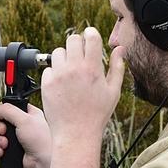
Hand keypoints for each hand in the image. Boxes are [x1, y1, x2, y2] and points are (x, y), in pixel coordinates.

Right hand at [0, 103, 51, 167]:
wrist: (43, 163)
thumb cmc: (41, 142)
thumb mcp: (24, 120)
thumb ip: (6, 111)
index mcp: (29, 114)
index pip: (10, 107)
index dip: (2, 112)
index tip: (0, 116)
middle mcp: (23, 125)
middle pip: (1, 122)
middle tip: (3, 131)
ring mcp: (18, 139)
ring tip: (5, 144)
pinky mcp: (13, 150)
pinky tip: (2, 152)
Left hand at [41, 27, 125, 141]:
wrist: (76, 134)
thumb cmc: (97, 114)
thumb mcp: (113, 91)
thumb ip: (117, 67)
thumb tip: (120, 49)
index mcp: (92, 68)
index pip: (90, 36)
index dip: (91, 34)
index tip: (90, 38)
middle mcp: (74, 68)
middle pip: (72, 39)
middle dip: (77, 43)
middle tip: (80, 54)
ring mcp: (58, 75)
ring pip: (58, 52)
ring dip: (64, 57)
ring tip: (70, 71)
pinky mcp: (47, 84)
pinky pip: (48, 68)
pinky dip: (54, 72)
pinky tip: (62, 84)